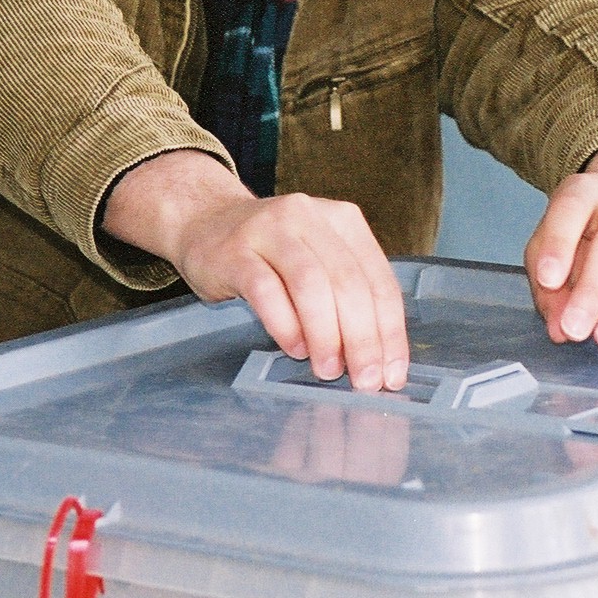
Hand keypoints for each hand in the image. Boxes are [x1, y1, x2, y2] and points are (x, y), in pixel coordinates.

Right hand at [102, 150, 407, 390]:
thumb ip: (346, 293)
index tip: (393, 374)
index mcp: (344, 221)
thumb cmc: (272, 251)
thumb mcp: (319, 257)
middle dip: (362, 339)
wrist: (205, 221)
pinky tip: (294, 348)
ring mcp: (271, 230)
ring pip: (311, 285)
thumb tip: (375, 356)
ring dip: (325, 334)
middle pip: (348, 283)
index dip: (390, 331)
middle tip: (364, 380)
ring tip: (328, 369)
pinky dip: (285, 324)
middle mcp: (311, 217)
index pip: (379, 280)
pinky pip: (266, 291)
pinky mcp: (236, 251)